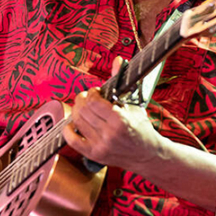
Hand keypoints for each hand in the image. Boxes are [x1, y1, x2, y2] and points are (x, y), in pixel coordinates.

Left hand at [62, 57, 164, 171]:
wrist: (147, 155)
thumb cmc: (141, 127)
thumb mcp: (133, 103)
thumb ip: (122, 81)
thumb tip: (118, 60)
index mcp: (120, 120)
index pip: (93, 101)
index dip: (91, 93)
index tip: (96, 92)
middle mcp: (109, 134)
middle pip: (83, 110)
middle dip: (82, 99)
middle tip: (87, 98)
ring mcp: (100, 146)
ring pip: (76, 122)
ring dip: (77, 111)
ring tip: (84, 108)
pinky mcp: (94, 155)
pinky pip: (71, 140)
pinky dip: (68, 129)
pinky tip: (74, 124)